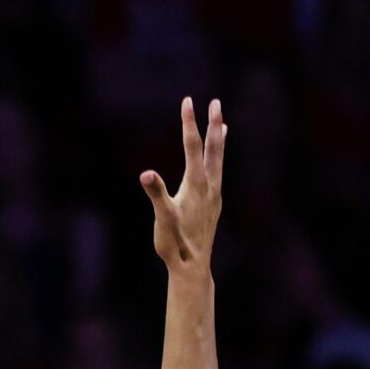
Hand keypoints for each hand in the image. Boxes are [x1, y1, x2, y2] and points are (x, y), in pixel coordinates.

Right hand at [140, 98, 225, 269]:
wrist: (193, 267)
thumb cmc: (174, 244)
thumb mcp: (162, 218)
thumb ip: (156, 194)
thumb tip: (146, 175)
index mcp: (196, 184)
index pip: (192, 146)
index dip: (189, 123)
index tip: (188, 101)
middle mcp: (209, 186)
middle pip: (213, 148)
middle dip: (213, 124)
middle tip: (216, 102)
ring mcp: (214, 195)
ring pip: (219, 161)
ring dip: (220, 140)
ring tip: (223, 124)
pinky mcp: (214, 205)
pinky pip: (218, 174)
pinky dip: (218, 160)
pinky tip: (215, 162)